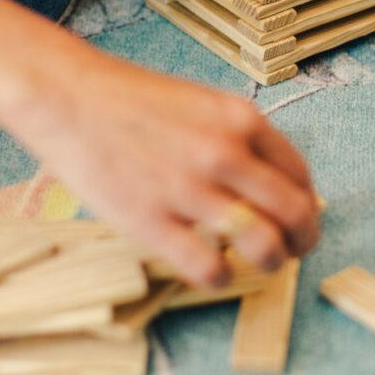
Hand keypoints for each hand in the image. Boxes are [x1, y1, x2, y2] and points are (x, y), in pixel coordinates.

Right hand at [7, 48, 320, 286]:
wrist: (67, 97)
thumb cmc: (131, 100)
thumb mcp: (201, 103)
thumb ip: (237, 137)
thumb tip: (270, 179)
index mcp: (241, 120)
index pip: (300, 175)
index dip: (307, 204)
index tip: (299, 219)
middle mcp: (224, 154)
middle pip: (294, 213)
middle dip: (303, 240)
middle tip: (294, 251)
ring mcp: (189, 189)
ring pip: (263, 244)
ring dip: (272, 261)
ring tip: (263, 264)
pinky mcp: (152, 221)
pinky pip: (208, 267)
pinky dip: (222, 277)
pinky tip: (216, 272)